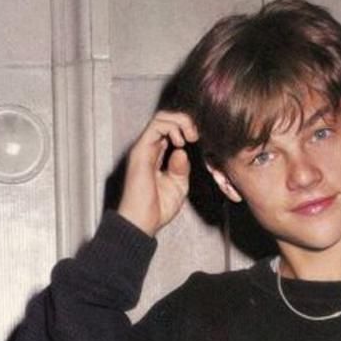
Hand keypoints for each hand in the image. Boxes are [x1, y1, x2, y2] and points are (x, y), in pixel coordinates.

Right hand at [117, 110, 198, 237]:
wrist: (142, 222)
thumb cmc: (156, 209)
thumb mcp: (178, 185)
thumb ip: (181, 167)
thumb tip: (182, 151)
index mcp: (157, 156)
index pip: (170, 130)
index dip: (186, 128)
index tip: (199, 140)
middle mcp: (149, 149)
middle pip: (166, 119)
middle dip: (185, 121)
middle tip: (196, 135)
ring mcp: (144, 148)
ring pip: (161, 117)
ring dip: (180, 121)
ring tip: (190, 136)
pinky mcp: (141, 150)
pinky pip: (156, 126)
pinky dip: (172, 127)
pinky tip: (181, 141)